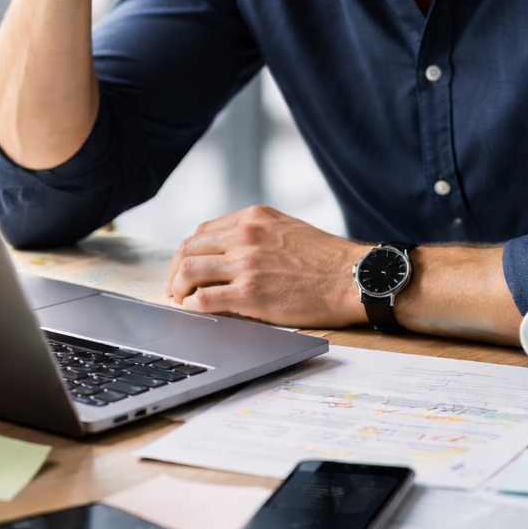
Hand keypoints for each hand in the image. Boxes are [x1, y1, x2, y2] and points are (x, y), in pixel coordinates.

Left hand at [164, 205, 370, 327]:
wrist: (354, 277)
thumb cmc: (327, 259)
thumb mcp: (288, 229)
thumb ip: (257, 233)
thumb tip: (229, 251)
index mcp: (253, 218)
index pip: (202, 231)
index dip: (188, 252)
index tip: (185, 267)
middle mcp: (245, 236)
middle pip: (188, 249)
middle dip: (175, 271)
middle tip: (174, 288)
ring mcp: (246, 264)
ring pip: (188, 271)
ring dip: (177, 288)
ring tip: (180, 300)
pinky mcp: (249, 293)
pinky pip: (204, 299)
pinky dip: (191, 306)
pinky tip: (193, 311)